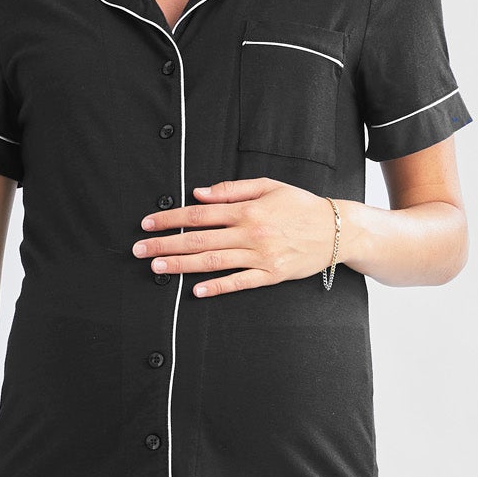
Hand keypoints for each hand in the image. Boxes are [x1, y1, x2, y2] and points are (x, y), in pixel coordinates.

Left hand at [132, 178, 336, 295]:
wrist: (337, 229)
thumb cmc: (301, 206)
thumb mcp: (268, 186)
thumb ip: (232, 189)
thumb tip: (199, 193)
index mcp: (247, 210)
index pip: (199, 214)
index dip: (170, 219)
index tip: (148, 224)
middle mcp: (250, 233)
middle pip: (199, 239)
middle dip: (166, 245)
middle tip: (140, 250)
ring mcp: (260, 256)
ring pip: (213, 261)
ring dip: (182, 265)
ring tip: (157, 268)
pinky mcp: (271, 275)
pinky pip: (239, 282)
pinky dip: (217, 287)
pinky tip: (196, 290)